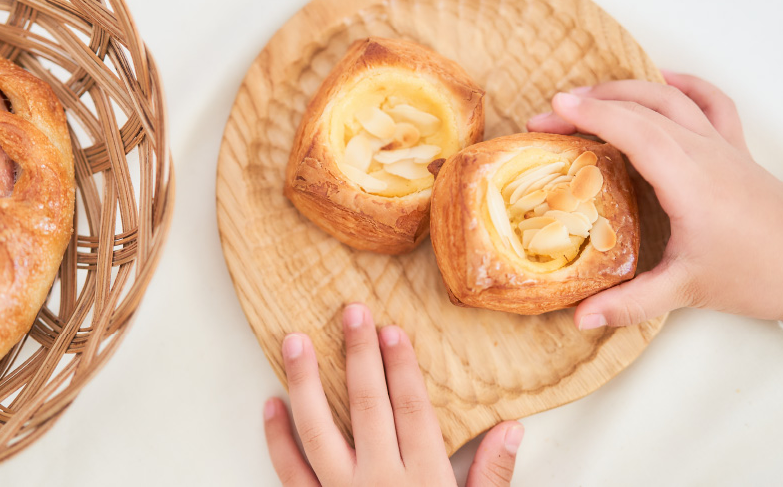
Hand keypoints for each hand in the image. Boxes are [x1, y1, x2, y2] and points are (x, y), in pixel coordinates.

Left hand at [263, 303, 522, 485]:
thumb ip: (492, 476)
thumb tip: (513, 428)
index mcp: (422, 479)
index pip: (411, 409)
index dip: (402, 367)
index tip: (392, 330)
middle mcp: (379, 481)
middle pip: (367, 406)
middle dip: (358, 356)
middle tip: (349, 312)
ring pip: (319, 430)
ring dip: (305, 384)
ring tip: (294, 342)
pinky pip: (290, 473)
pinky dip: (276, 439)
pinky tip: (270, 404)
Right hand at [528, 71, 782, 326]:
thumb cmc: (755, 276)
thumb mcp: (685, 290)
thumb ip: (628, 303)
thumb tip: (579, 319)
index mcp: (689, 181)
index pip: (634, 130)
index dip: (592, 114)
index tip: (554, 108)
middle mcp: (705, 152)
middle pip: (643, 108)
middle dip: (592, 103)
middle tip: (549, 114)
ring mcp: (723, 146)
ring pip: (671, 98)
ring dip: (626, 89)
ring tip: (588, 96)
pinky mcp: (736, 149)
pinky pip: (710, 102)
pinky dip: (682, 85)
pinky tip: (661, 81)